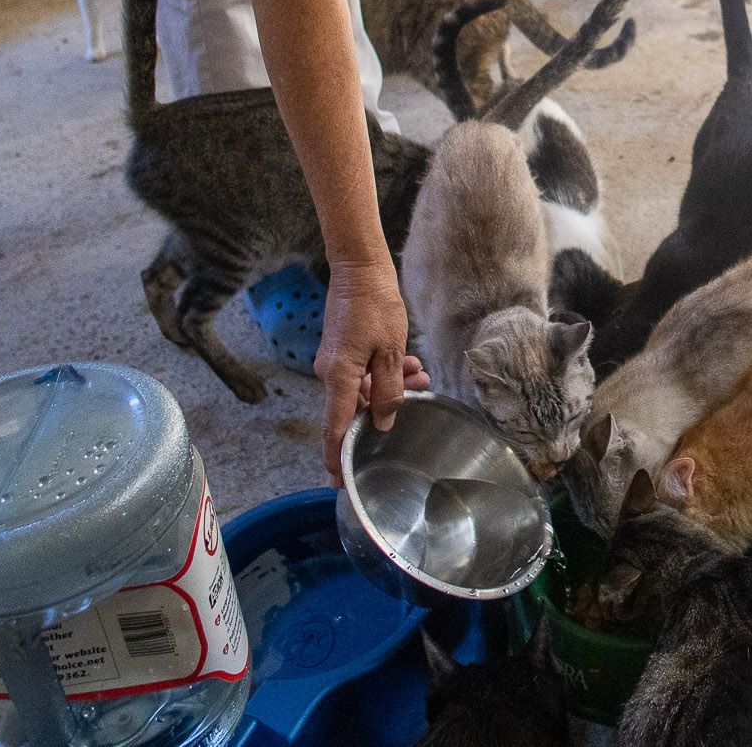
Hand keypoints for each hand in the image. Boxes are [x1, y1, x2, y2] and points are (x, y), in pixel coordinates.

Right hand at [316, 259, 426, 477]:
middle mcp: (331, 374)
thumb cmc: (375, 305)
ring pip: (363, 391)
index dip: (337, 458)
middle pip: (354, 410)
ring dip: (392, 388)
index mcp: (338, 377)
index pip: (334, 428)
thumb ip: (389, 391)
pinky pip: (362, 375)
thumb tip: (384, 423)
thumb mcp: (391, 351)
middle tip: (417, 402)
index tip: (341, 483)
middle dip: (386, 411)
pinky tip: (409, 364)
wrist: (360, 269)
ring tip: (420, 377)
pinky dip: (384, 374)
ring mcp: (335, 363)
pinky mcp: (342, 352)